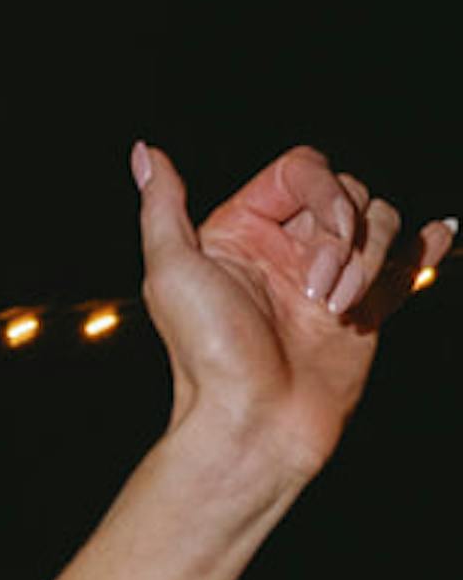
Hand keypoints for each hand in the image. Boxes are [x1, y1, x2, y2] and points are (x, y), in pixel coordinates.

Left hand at [138, 141, 450, 479]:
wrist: (251, 428)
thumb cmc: (207, 356)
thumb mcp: (171, 272)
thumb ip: (162, 208)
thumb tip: (146, 151)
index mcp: (244, 231)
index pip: (304, 170)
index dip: (324, 192)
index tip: (316, 242)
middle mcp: (288, 248)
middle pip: (349, 191)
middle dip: (346, 234)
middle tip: (317, 292)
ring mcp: (330, 277)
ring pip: (382, 221)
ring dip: (371, 259)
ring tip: (338, 310)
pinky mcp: (364, 308)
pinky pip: (404, 263)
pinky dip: (424, 246)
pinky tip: (440, 234)